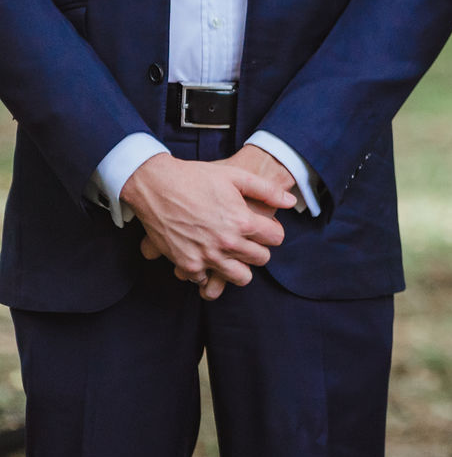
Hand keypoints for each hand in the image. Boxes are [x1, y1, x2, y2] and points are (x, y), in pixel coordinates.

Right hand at [124, 153, 293, 299]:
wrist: (156, 185)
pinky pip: (206, 280)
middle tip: (249, 240)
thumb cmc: (197, 177)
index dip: (272, 231)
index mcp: (242, 221)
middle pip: (261, 259)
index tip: (264, 227)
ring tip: (234, 254)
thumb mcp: (236, 176)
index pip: (276, 238)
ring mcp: (206, 257)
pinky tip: (207, 257)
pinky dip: (208, 271)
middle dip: (259, 249)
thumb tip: (290, 202)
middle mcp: (227, 243)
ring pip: (240, 277)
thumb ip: (267, 190)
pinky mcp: (186, 265)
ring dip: (240, 267)